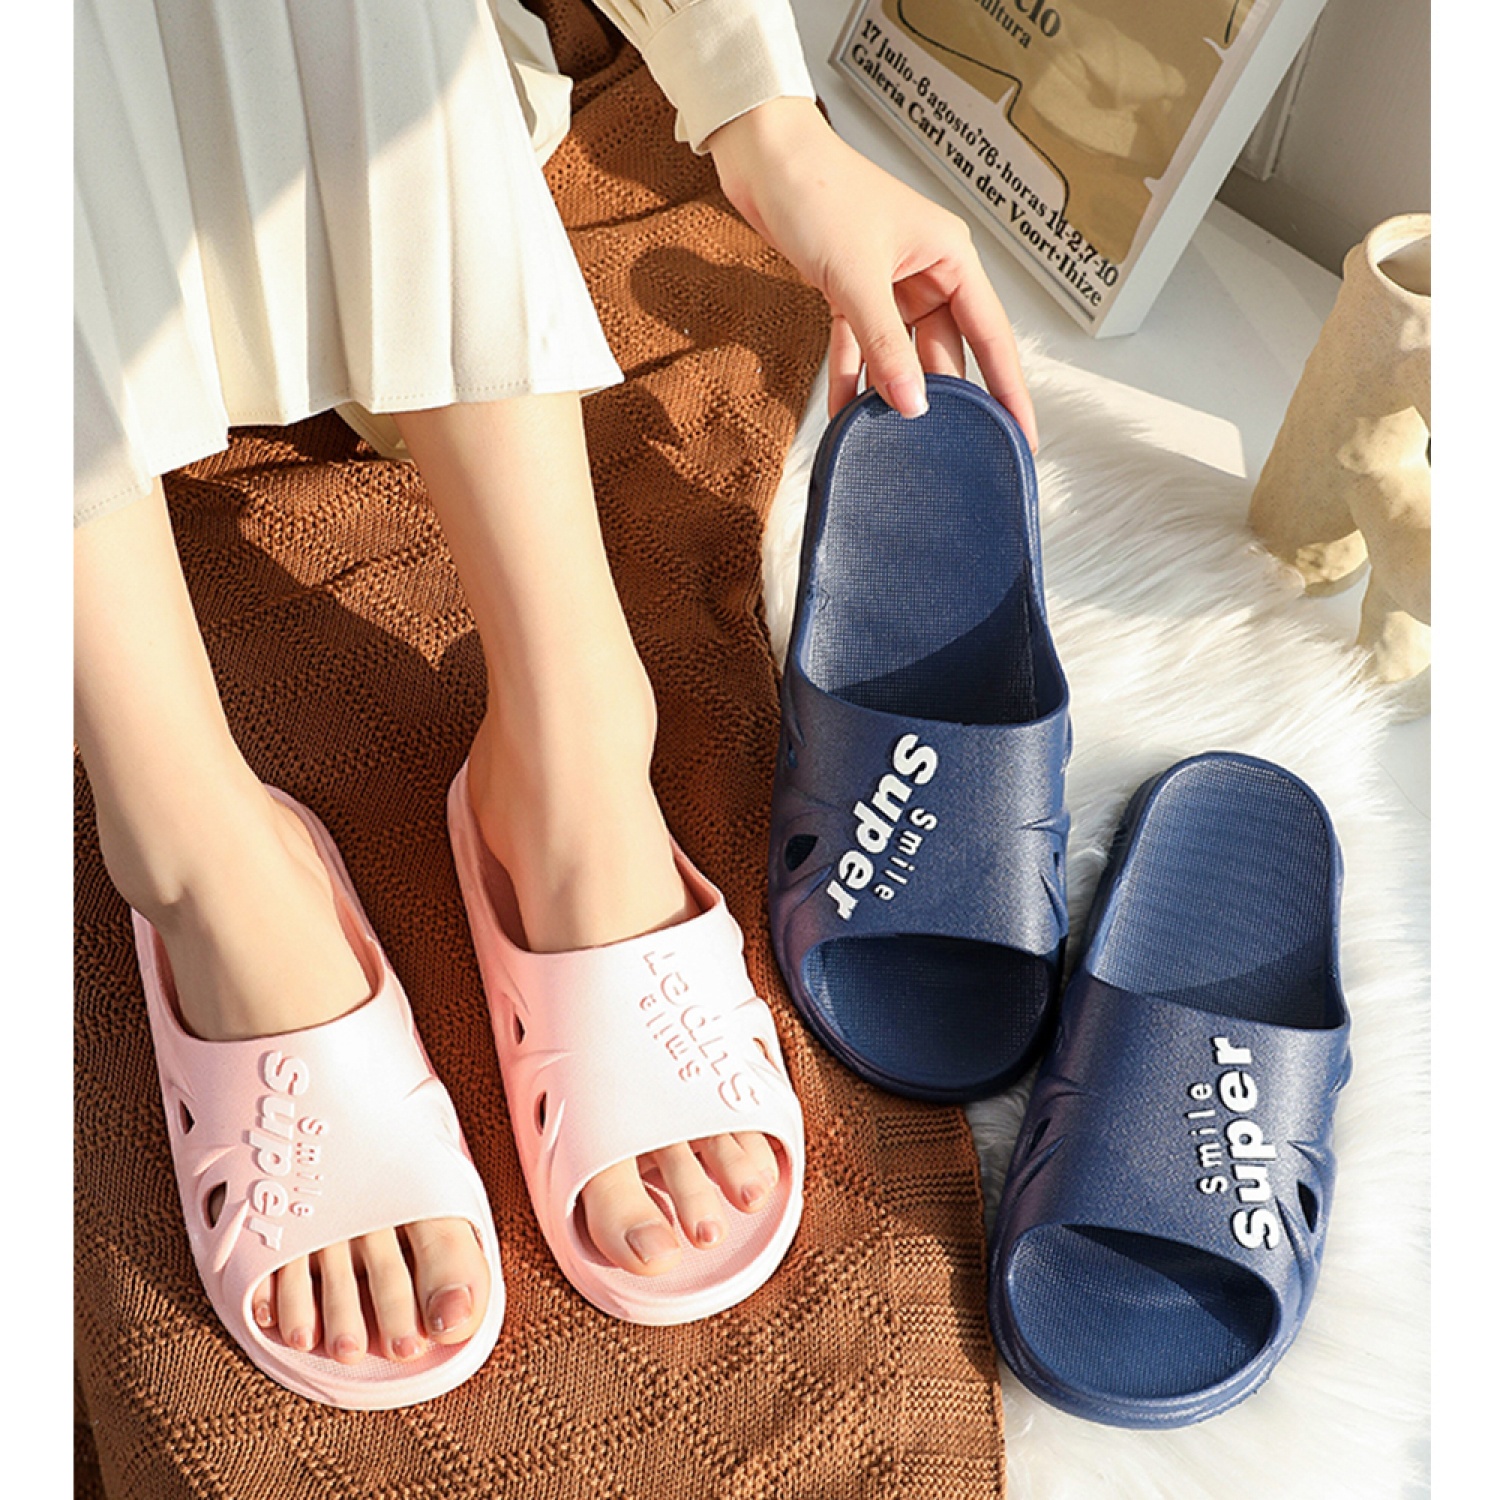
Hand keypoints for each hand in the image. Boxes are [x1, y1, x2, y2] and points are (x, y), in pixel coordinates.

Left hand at [706, 98, 1036, 449]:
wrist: (762, 159)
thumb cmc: (818, 188)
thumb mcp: (857, 277)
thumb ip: (885, 346)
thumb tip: (911, 402)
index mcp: (950, 257)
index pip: (991, 334)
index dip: (1008, 388)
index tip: (1021, 433)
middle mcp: (927, 270)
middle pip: (945, 350)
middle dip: (938, 396)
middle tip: (941, 447)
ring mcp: (888, 283)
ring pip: (900, 353)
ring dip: (890, 390)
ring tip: (889, 436)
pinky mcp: (851, 290)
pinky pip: (860, 345)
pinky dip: (852, 375)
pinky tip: (846, 411)